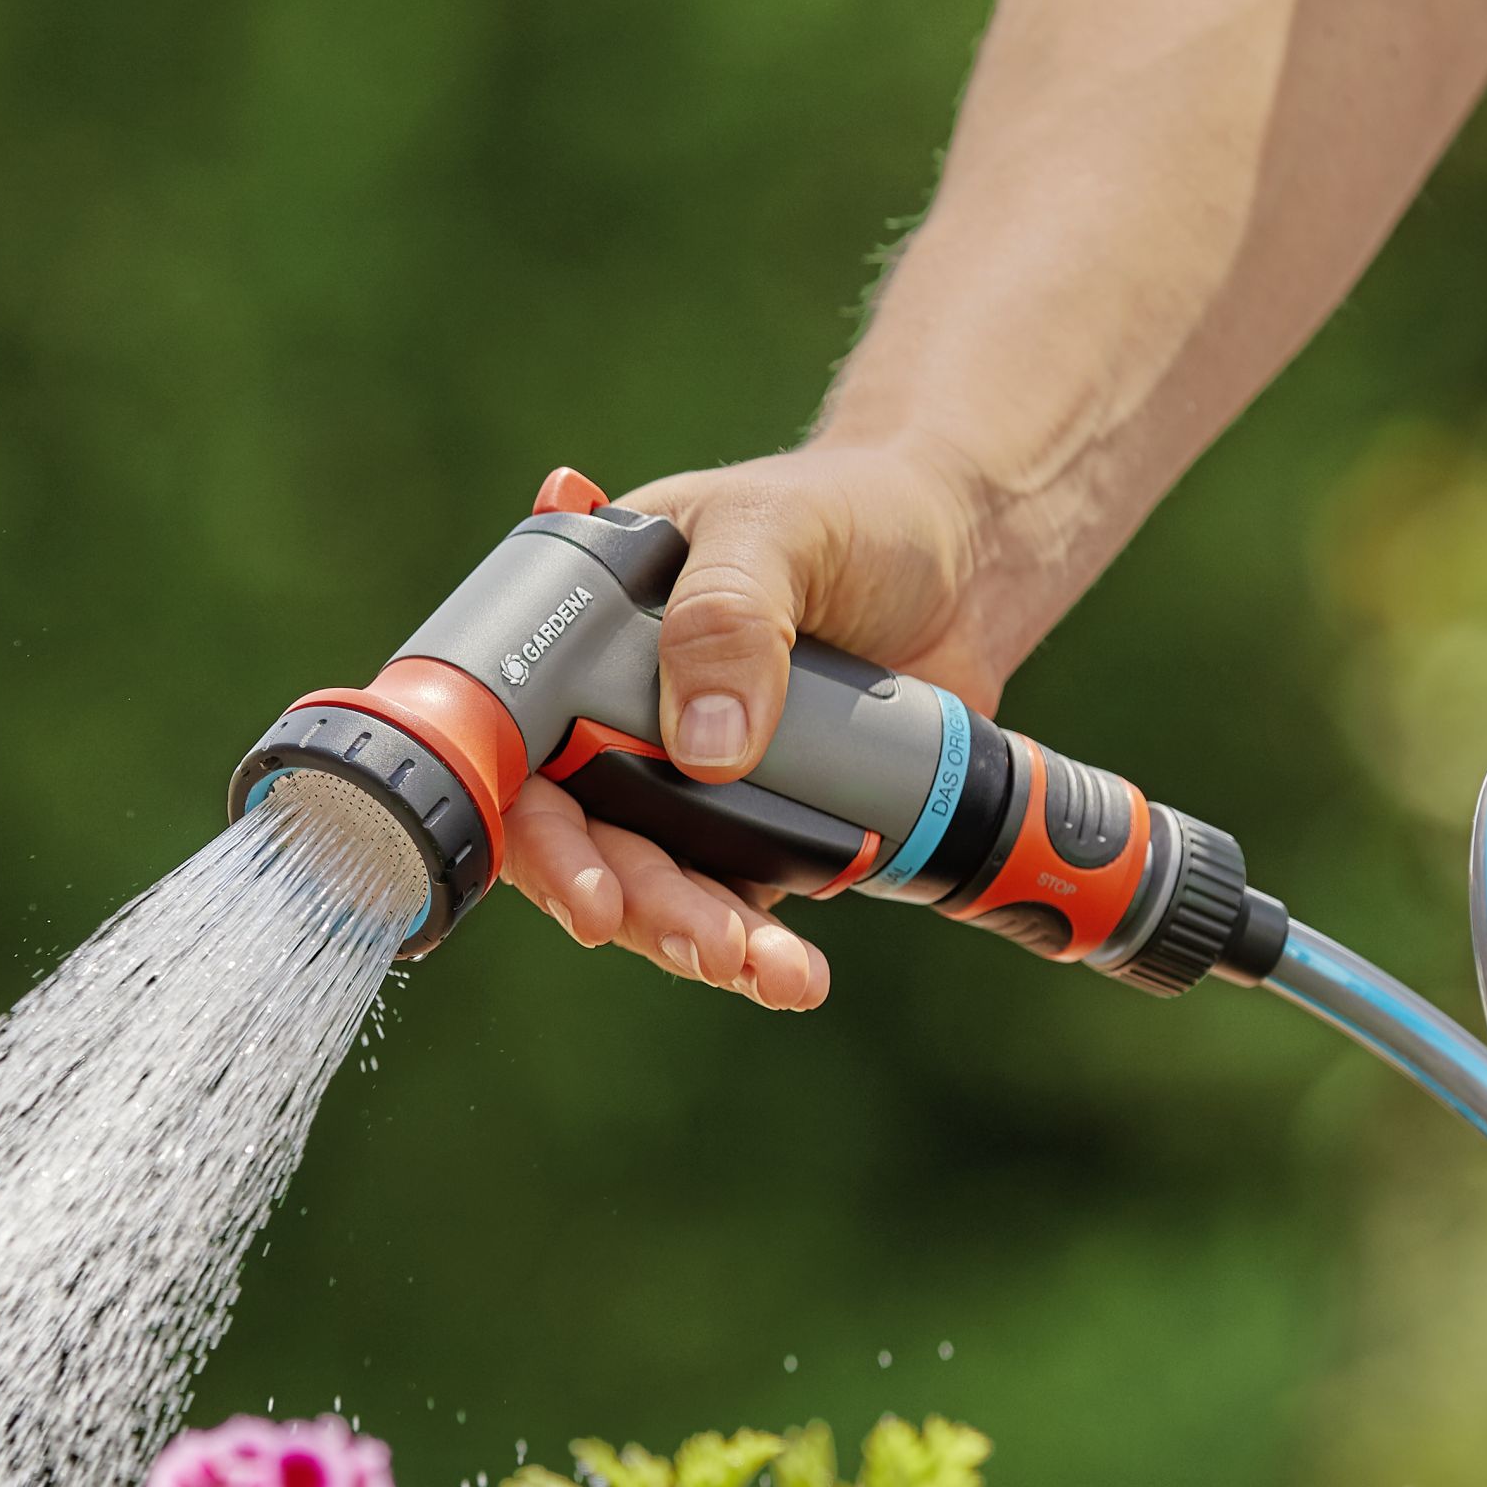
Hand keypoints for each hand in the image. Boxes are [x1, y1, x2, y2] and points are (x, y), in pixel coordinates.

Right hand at [501, 440, 1003, 1009]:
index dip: (534, 829)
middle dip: (634, 901)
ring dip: (695, 937)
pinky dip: (756, 947)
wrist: (968, 559)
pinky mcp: (752, 823)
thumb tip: (704, 752)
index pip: (518, 744)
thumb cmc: (854, 512)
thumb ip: (728, 619)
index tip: (587, 889)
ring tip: (764, 968)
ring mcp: (681, 775)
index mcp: (585, 632)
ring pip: (654, 880)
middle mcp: (614, 712)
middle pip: (582, 834)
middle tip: (703, 937)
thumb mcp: (777, 530)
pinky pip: (731, 898)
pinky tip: (792, 975)